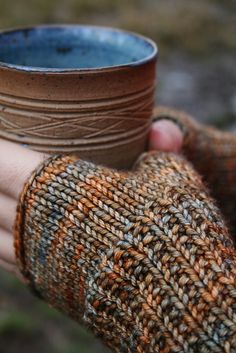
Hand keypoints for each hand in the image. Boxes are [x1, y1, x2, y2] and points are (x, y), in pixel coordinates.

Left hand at [0, 119, 181, 275]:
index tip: (0, 138)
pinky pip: (10, 261)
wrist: (172, 296)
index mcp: (60, 191)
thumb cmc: (170, 229)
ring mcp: (40, 261)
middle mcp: (38, 227)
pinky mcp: (49, 287)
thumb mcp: (170, 176)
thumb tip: (162, 130)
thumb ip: (160, 146)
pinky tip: (11, 235)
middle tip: (1, 170)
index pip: (1, 164)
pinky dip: (3, 242)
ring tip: (2, 199)